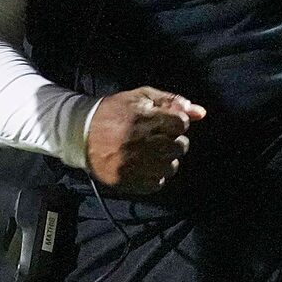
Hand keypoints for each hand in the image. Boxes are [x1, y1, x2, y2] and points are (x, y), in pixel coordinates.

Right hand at [83, 88, 203, 192]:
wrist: (80, 134)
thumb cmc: (113, 112)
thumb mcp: (140, 97)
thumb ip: (172, 101)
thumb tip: (201, 112)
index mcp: (144, 119)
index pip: (182, 123)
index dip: (177, 122)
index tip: (165, 122)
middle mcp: (141, 143)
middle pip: (180, 146)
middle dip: (174, 141)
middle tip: (158, 138)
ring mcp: (134, 165)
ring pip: (172, 167)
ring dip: (166, 159)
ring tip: (151, 152)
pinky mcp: (128, 181)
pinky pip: (157, 183)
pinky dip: (155, 175)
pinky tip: (144, 165)